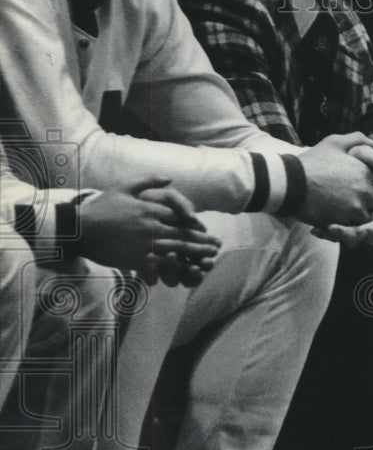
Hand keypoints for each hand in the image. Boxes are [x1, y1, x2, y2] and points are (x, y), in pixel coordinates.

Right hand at [77, 176, 220, 286]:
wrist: (78, 229)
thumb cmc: (101, 207)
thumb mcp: (123, 187)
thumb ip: (148, 180)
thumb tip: (170, 178)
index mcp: (150, 208)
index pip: (180, 216)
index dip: (196, 224)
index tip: (206, 229)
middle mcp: (150, 226)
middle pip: (183, 234)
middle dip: (203, 241)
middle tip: (217, 246)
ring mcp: (144, 243)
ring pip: (177, 249)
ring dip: (196, 254)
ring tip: (209, 258)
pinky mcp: (136, 259)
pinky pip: (160, 265)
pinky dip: (175, 268)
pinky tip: (186, 270)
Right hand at [298, 132, 372, 241]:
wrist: (290, 180)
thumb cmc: (312, 161)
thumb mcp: (336, 142)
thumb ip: (359, 141)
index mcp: (370, 173)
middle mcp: (368, 190)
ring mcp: (357, 207)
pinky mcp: (344, 221)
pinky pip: (358, 234)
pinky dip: (357, 237)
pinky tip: (352, 237)